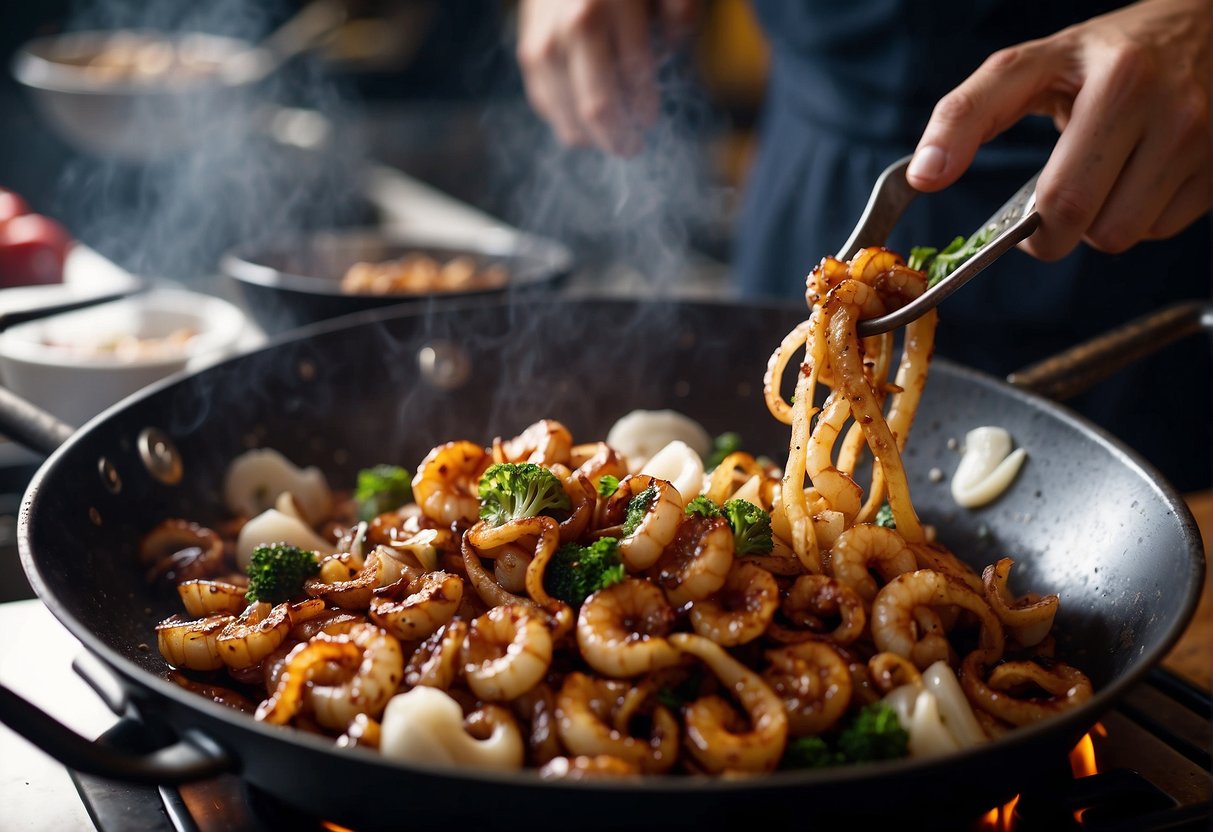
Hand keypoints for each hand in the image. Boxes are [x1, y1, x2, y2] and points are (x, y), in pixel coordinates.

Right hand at [516, 0, 697, 155]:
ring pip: (566, 113)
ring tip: (609, 138)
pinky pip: (544, 101)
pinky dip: (563, 119)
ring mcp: (544, 42)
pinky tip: (580, 125)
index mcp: (610, 6)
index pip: (634, 77)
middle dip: (619, 136)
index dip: (644, 108)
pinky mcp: (526, 50)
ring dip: (590, 136)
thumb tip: (673, 45)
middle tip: (632, 146)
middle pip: (596, 106)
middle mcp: (573, 27)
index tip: (648, 119)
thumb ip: (680, 9)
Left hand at [906, 0, 1210, 260]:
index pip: (1061, 194)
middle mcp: (1170, 111)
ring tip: (1099, 176)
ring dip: (1098, 222)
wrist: (1204, 30)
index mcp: (1119, 82)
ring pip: (1124, 235)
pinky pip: (1161, 230)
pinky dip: (1140, 215)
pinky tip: (1137, 177)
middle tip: (1046, 205)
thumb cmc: (1103, 56)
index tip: (1003, 234)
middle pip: (1086, 224)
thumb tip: (923, 176)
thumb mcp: (1033, 65)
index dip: (1027, 229)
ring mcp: (1203, 143)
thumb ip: (969, 113)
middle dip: (1052, 230)